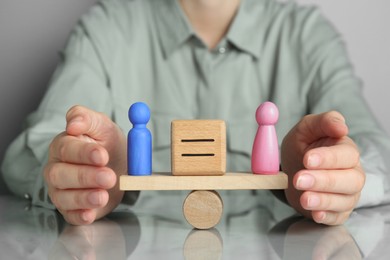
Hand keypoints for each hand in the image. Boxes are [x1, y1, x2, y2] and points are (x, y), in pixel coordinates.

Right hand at [44, 105, 126, 224]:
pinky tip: (90, 213)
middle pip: (61, 174)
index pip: (67, 149)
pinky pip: (71, 215)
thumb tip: (72, 123)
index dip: (84, 153)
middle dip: (85, 177)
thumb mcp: (102, 126)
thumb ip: (87, 118)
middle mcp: (57, 169)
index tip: (102, 155)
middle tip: (109, 177)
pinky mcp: (71, 209)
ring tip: (102, 196)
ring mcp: (61, 190)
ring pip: (63, 196)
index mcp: (63, 146)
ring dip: (84, 197)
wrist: (118, 165)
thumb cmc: (107, 144)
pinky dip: (80, 215)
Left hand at [281, 111, 364, 224]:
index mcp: (345, 150)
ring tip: (304, 198)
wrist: (292, 170)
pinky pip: (336, 217)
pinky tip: (315, 213)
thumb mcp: (306, 129)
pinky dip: (326, 216)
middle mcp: (351, 173)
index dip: (328, 157)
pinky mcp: (338, 211)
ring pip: (344, 200)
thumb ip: (323, 122)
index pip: (346, 154)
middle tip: (299, 179)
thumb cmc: (302, 147)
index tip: (307, 159)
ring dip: (323, 200)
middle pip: (349, 180)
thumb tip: (341, 126)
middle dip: (324, 180)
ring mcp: (346, 194)